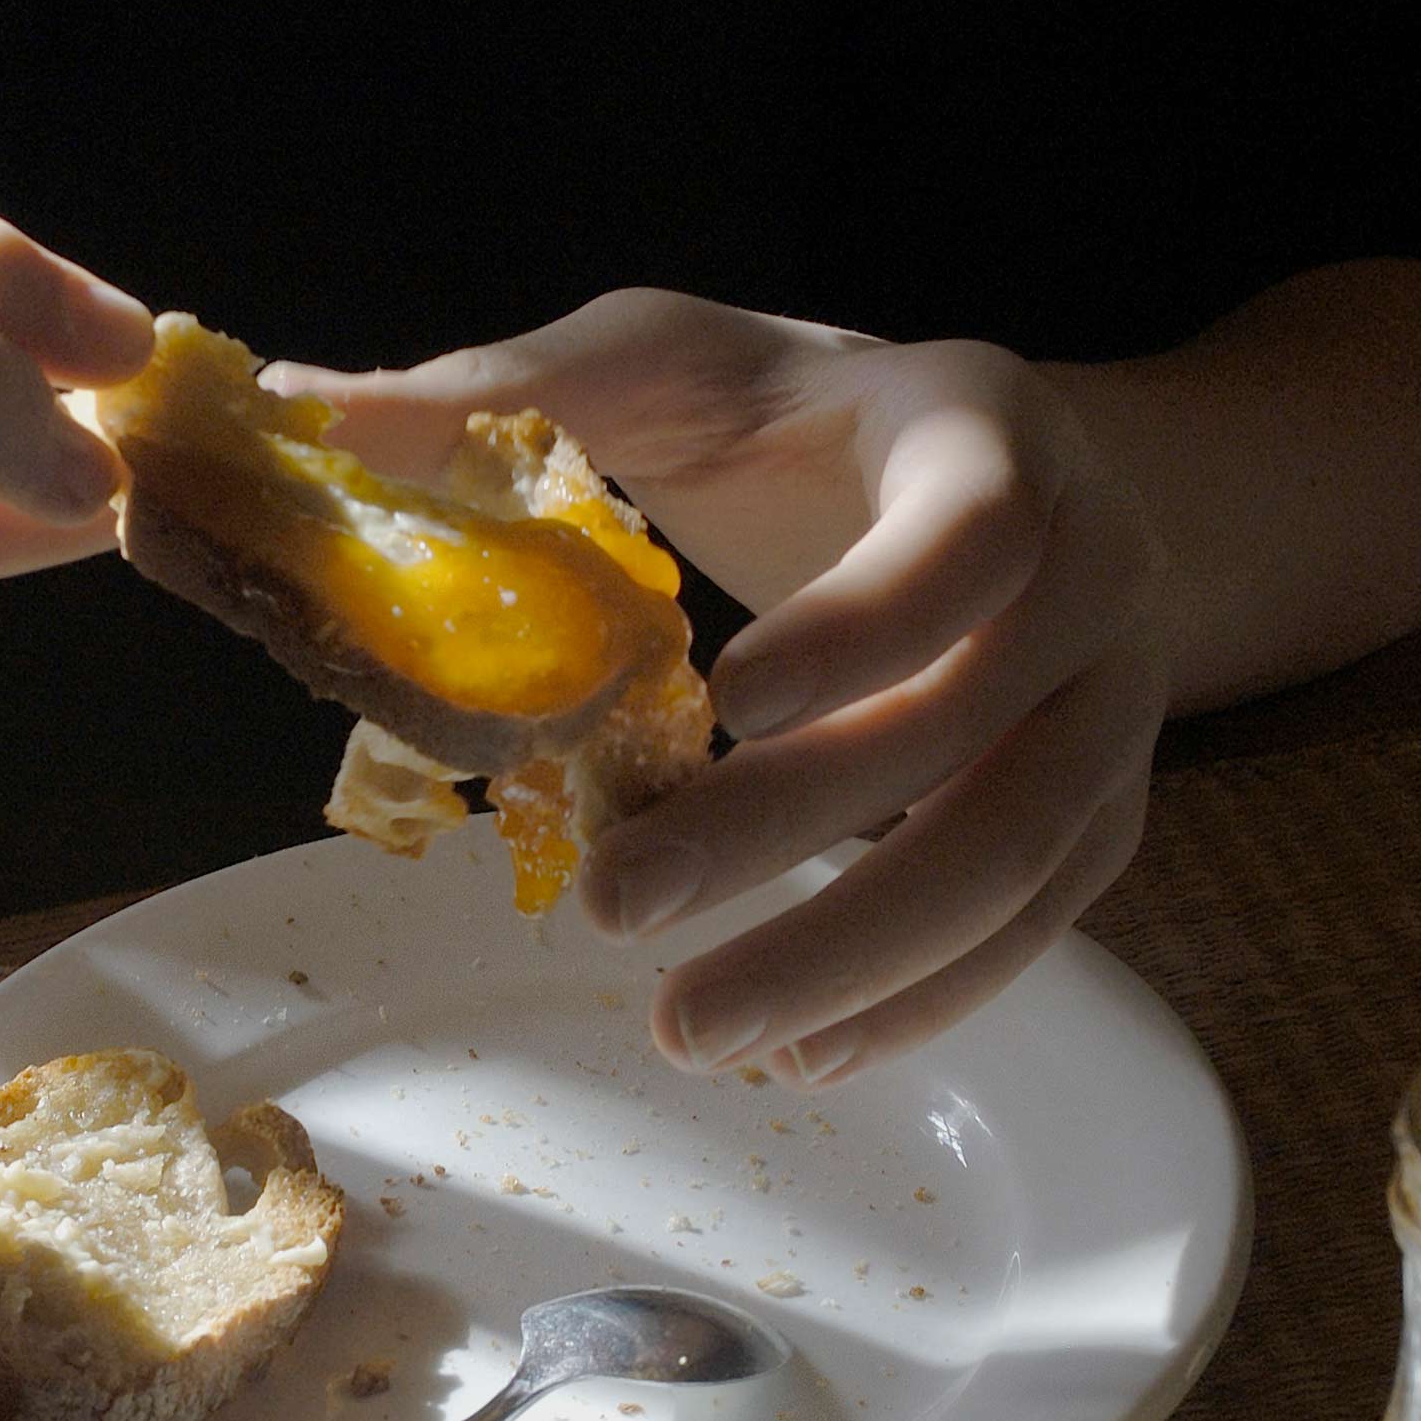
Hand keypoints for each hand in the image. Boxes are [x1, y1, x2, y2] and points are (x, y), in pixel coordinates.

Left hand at [268, 289, 1174, 1086]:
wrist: (992, 467)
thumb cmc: (805, 420)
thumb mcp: (668, 364)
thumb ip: (510, 389)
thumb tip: (304, 408)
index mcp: (990, 432)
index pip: (971, 534)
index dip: (863, 624)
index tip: (724, 701)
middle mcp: (1092, 570)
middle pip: (976, 730)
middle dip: (791, 837)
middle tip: (616, 909)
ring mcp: (1116, 705)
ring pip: (1015, 858)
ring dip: (852, 962)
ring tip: (691, 1033)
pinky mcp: (1101, 811)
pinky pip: (1033, 928)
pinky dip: (918, 1003)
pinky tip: (796, 1056)